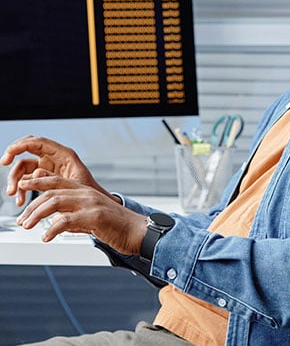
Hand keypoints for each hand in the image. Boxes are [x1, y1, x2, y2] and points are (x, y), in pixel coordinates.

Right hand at [1, 135, 119, 206]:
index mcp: (63, 154)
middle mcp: (53, 158)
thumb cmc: (87, 191)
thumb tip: (34, 176)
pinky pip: (27, 181)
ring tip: (13, 194)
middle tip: (3, 163)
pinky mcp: (43, 179)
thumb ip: (52, 178)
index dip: (20, 145)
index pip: (37, 142)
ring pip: (24, 168)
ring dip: (15, 180)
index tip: (8, 154)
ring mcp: (47, 168)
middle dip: (13, 157)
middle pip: (27, 151)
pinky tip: (21, 201)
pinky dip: (21, 190)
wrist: (92, 204)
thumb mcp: (72, 183)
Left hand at [16, 173, 146, 254]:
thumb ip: (75, 216)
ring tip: (27, 226)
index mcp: (86, 191)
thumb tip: (57, 221)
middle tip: (21, 218)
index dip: (38, 181)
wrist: (138, 231)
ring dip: (37, 214)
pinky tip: (46, 238)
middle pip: (52, 191)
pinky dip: (52, 229)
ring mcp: (91, 204)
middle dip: (32, 203)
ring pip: (55, 202)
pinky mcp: (94, 217)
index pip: (58, 181)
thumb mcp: (93, 217)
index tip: (23, 184)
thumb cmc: (118, 226)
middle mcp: (87, 194)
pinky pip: (66, 221)